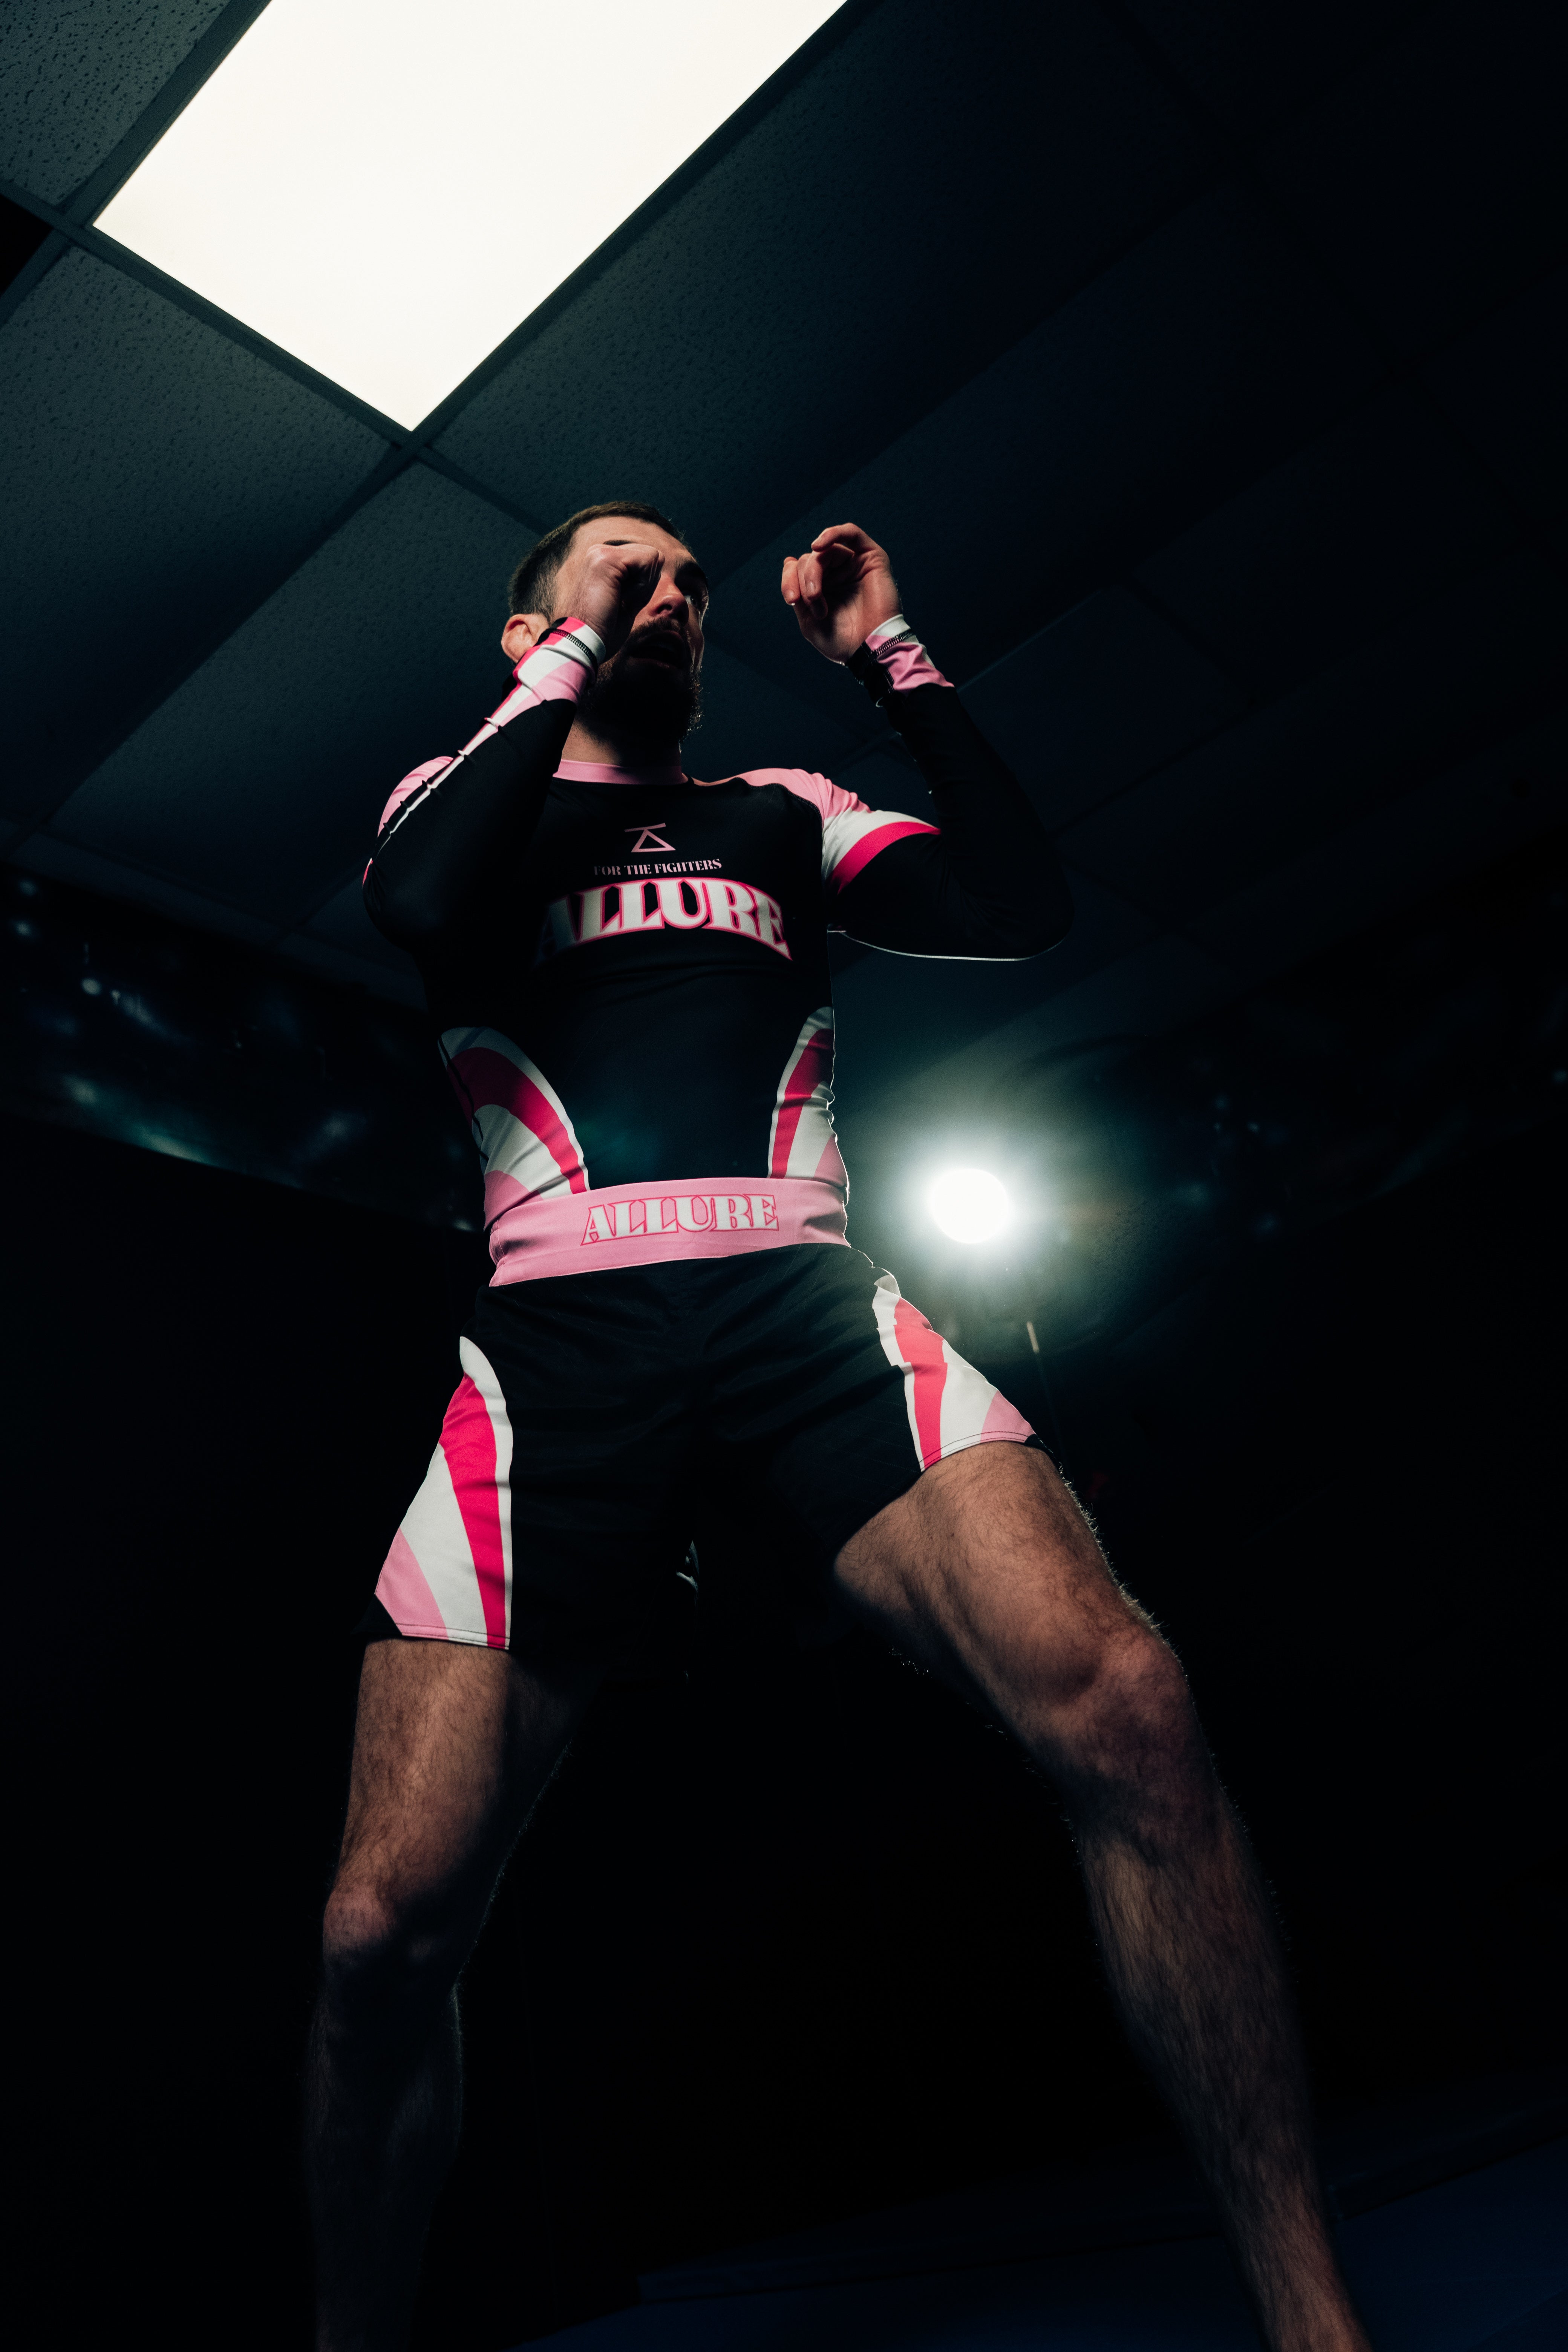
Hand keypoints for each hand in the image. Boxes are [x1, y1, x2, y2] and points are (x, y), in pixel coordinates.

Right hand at [553, 537, 662, 657]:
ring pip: (652, 557)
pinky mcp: (607, 558)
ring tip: (616, 601)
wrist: (582, 644)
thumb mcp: (627, 601)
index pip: (645, 560)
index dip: (644, 586)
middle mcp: (600, 552)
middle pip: (651, 556)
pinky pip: (648, 560)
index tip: (619, 603)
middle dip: (645, 584)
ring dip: (643, 586)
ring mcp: (601, 552)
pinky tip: (621, 597)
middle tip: (618, 603)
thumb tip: (660, 558)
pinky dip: (643, 584)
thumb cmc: (603, 631)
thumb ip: (640, 581)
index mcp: (602, 561)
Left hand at [781, 523, 901, 662]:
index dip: (788, 579)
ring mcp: (853, 565)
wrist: (869, 648)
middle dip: (804, 582)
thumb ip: (798, 593)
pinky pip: (850, 533)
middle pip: (808, 560)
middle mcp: (837, 574)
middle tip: (815, 607)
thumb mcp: (808, 620)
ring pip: (824, 551)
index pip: (797, 568)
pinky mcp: (871, 557)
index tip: (792, 599)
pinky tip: (817, 546)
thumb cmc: (842, 641)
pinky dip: (832, 533)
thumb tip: (789, 561)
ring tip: (816, 596)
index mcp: (823, 588)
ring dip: (814, 572)